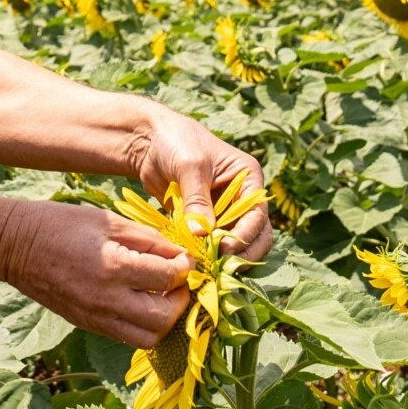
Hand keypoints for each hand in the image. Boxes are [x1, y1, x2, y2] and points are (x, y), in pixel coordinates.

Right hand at [0, 199, 191, 348]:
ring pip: (149, 338)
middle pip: (164, 318)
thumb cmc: (61, 224)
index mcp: (113, 267)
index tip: (184, 258)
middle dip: (180, 299)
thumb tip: (179, 254)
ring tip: (161, 296)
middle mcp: (106, 299)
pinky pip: (127, 337)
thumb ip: (148, 239)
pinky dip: (143, 324)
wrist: (14, 246)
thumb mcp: (108, 220)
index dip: (184, 267)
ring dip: (164, 319)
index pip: (167, 278)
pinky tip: (141, 301)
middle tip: (177, 281)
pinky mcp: (87, 325)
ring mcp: (95, 317)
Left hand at [129, 104, 274, 261]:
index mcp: (248, 178)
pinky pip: (212, 243)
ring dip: (224, 257)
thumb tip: (202, 233)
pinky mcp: (206, 221)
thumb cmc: (177, 142)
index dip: (245, 234)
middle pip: (256, 234)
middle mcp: (241, 197)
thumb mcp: (190, 167)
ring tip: (207, 266)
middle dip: (242, 251)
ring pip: (236, 243)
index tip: (224, 248)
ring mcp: (224, 211)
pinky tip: (195, 261)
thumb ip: (197, 200)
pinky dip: (206, 253)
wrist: (150, 142)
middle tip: (221, 265)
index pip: (257, 213)